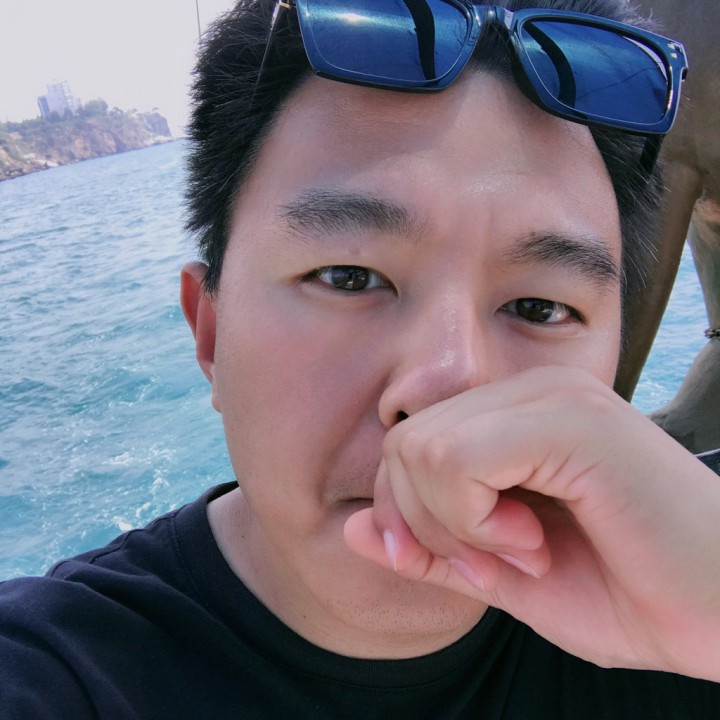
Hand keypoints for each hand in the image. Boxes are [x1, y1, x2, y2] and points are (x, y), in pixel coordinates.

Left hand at [344, 367, 719, 680]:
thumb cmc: (625, 591)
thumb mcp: (500, 575)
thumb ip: (427, 549)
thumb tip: (351, 525)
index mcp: (514, 414)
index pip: (406, 445)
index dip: (410, 517)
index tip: (469, 565)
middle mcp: (529, 389)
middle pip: (402, 444)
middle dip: (429, 525)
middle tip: (498, 563)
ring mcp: (550, 396)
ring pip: (419, 449)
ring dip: (456, 527)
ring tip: (522, 551)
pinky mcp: (570, 419)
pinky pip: (457, 460)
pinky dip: (476, 520)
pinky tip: (536, 540)